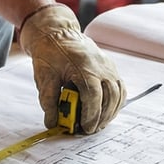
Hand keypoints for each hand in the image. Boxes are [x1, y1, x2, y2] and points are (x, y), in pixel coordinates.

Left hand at [19, 4, 125, 132]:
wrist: (57, 33)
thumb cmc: (50, 53)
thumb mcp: (44, 77)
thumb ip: (48, 101)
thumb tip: (52, 122)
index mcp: (84, 67)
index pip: (93, 96)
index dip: (91, 115)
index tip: (84, 127)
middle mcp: (101, 66)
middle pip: (109, 97)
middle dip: (101, 118)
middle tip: (90, 130)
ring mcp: (108, 66)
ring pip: (118, 94)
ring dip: (110, 112)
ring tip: (98, 124)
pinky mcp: (110, 67)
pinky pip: (120, 88)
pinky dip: (116, 102)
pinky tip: (107, 112)